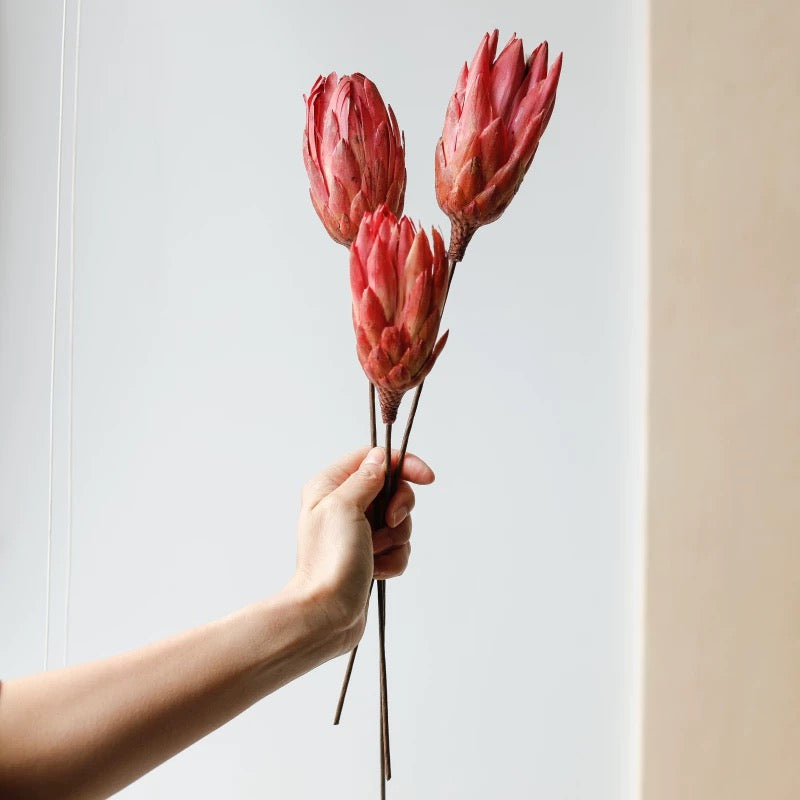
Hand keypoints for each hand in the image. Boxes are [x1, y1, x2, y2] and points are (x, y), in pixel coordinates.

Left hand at [287, 446, 434, 654]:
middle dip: (399, 509)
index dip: (402, 464)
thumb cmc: (329, 560)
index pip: (374, 458)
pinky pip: (399, 547)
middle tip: (388, 524)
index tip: (426, 478)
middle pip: (392, 489)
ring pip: (399, 521)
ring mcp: (358, 532)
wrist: (326, 613)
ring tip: (374, 553)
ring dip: (395, 539)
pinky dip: (393, 559)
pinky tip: (376, 570)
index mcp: (330, 486)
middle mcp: (343, 505)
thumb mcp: (345, 506)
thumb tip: (380, 459)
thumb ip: (366, 477)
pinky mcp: (370, 555)